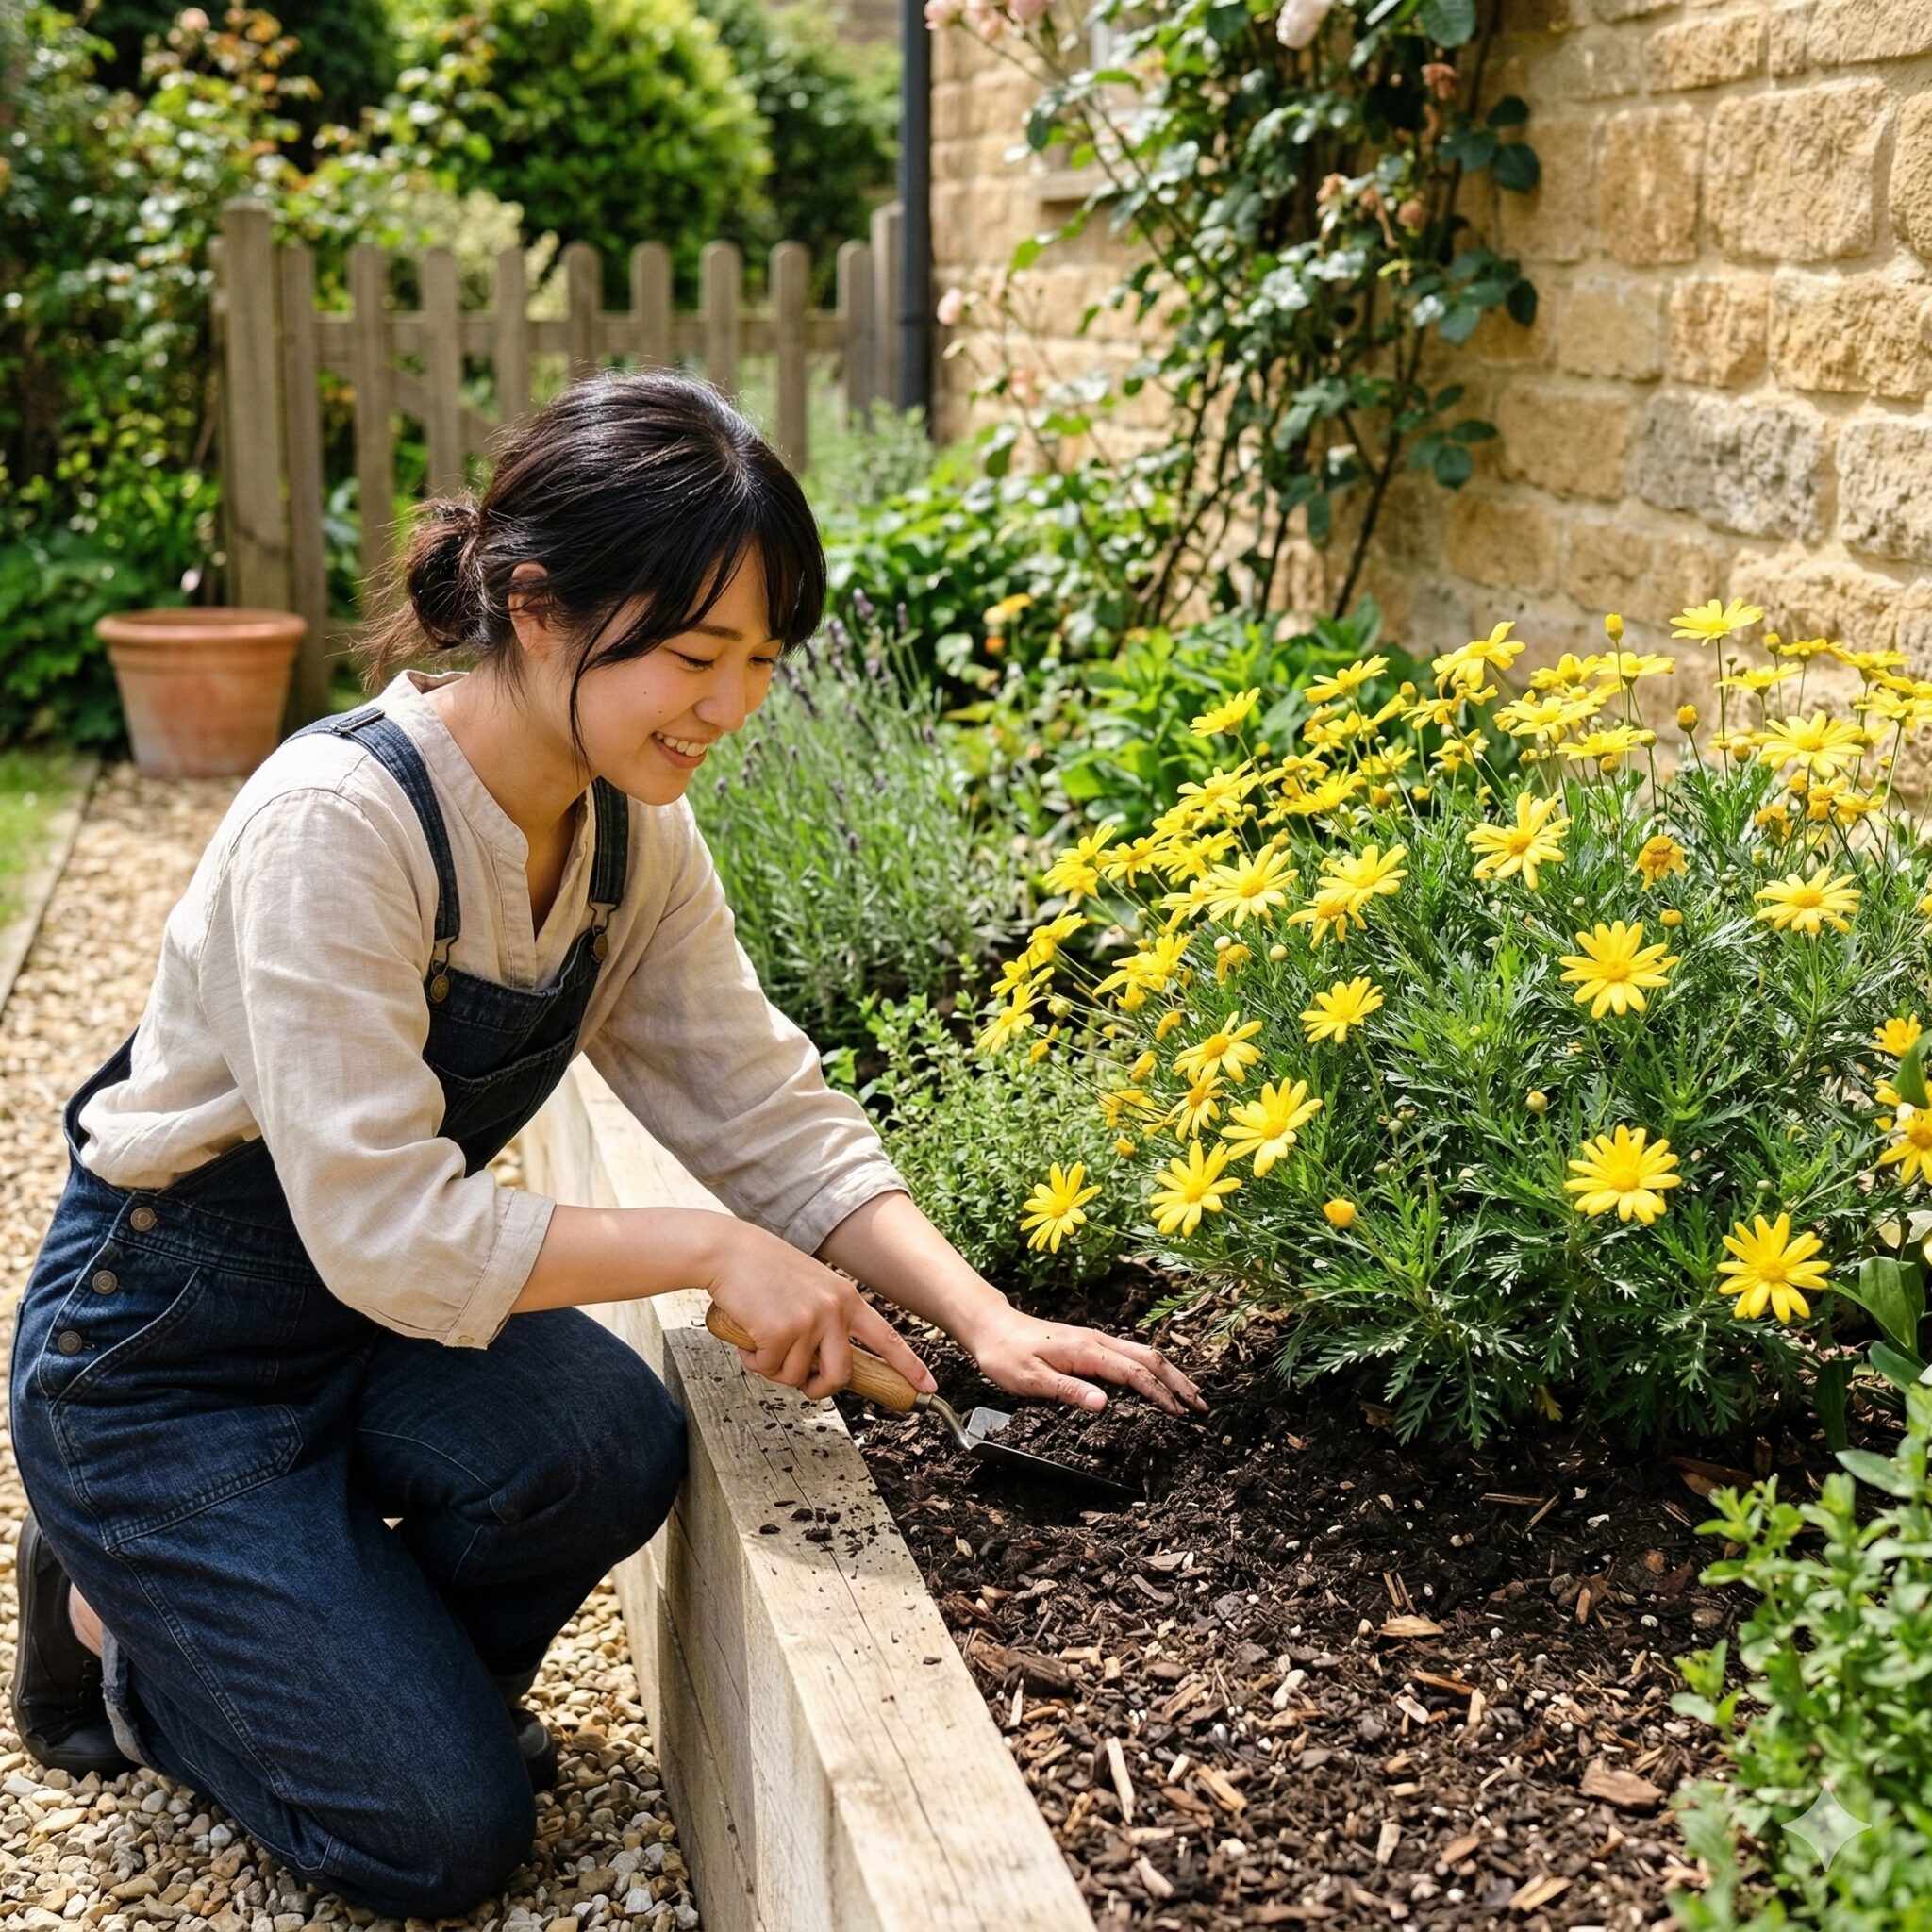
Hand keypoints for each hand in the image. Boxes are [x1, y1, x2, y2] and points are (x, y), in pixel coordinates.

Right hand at [703, 1220, 936, 1402]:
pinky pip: (769, 1368)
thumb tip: (826, 1365)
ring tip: (763, 1338)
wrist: (728, 1251)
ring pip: (798, 1376)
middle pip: (841, 1375)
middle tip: (805, 1383)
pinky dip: (754, 1360)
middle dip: (820, 1388)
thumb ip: (826, 1320)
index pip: (886, 1338)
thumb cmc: (763, 1270)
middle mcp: (834, 1309)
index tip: (927, 1387)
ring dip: (775, 1368)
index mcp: (846, 1298)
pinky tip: (748, 1335)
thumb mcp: (811, 1288)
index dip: (908, 1366)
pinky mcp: (780, 1332)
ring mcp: (809, 1321)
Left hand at [963, 1305, 1206, 1416]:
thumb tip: (1104, 1404)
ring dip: (1168, 1374)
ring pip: (1142, 1354)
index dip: (1159, 1394)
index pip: (1133, 1373)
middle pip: (1149, 1358)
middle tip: (1201, 1405)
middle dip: (1178, 1381)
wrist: (990, 1328)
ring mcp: (1094, 1341)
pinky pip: (1129, 1355)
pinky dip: (1151, 1369)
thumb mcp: (1031, 1380)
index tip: (1180, 1414)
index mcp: (1086, 1350)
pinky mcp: (1089, 1345)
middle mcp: (1096, 1342)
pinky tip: (1156, 1382)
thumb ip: (1068, 1391)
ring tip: (1189, 1396)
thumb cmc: (1006, 1354)